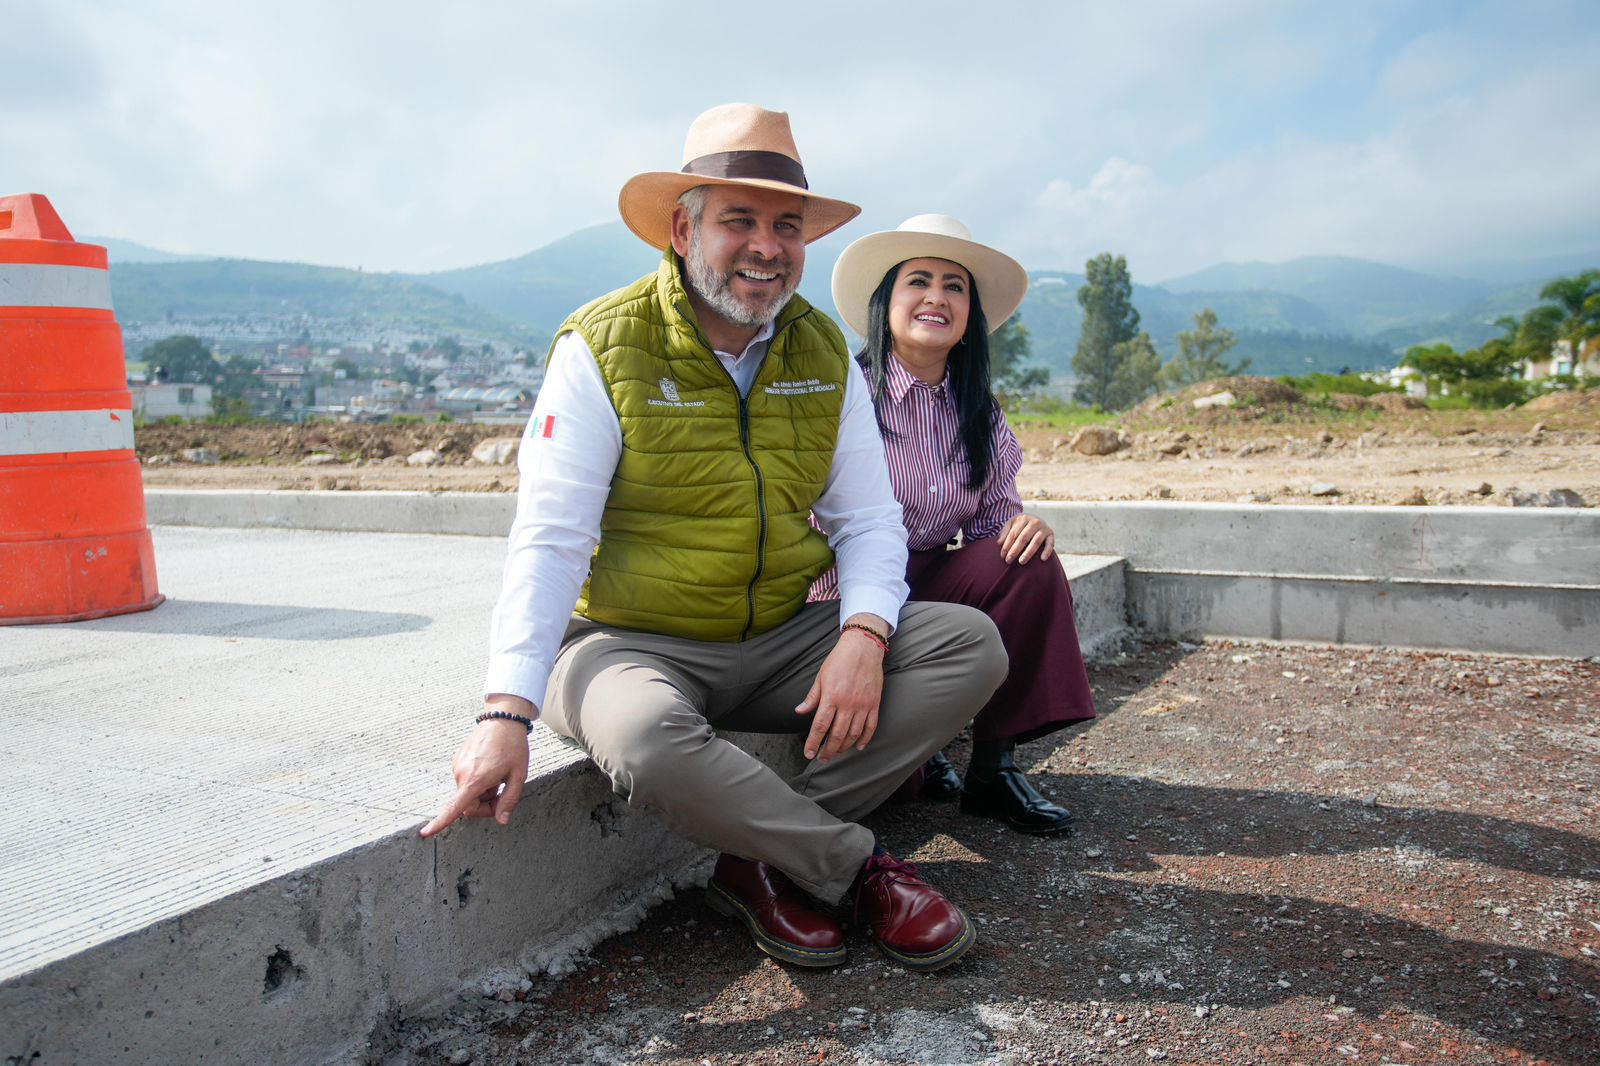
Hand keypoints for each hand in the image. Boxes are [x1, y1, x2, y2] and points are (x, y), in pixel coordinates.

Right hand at [419, 695, 533, 836]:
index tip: (426, 832)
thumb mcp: (518, 775)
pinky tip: (490, 767)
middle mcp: (461, 774)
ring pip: (467, 793)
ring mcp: (457, 765)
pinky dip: (477, 781)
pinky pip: (465, 781)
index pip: (455, 807)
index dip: (440, 822)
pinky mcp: (457, 760)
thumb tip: (502, 820)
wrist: (503, 719)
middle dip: (484, 805)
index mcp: (475, 779)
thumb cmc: (513, 746)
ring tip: (497, 775)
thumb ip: (509, 800)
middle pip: (468, 805)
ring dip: (482, 792)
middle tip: (502, 791)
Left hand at [795, 614, 885, 761]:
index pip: (820, 726)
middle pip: (837, 735)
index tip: (809, 754)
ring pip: (854, 734)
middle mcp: (847, 703)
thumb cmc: (839, 660)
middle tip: (822, 758)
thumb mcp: (821, 677)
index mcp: (831, 696)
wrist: (863, 647)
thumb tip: (800, 712)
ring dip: (844, 747)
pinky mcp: (874, 703)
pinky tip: (858, 746)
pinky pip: (871, 726)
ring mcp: (863, 705)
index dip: (814, 743)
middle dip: (828, 750)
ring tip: (836, 753)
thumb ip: (812, 697)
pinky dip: (865, 739)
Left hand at [998, 513, 1054, 563]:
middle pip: (1023, 538)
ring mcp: (1044, 528)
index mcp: (1023, 518)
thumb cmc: (1020, 525)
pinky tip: (1042, 559)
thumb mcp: (1012, 524)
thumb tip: (999, 542)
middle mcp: (1035, 522)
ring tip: (1021, 562)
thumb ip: (1005, 532)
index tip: (1002, 556)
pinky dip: (1047, 551)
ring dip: (1028, 552)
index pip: (1013, 534)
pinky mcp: (1051, 534)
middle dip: (1015, 550)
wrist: (1036, 520)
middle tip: (1008, 561)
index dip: (1007, 545)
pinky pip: (1050, 543)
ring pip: (1036, 541)